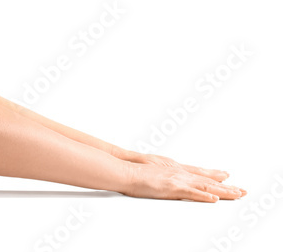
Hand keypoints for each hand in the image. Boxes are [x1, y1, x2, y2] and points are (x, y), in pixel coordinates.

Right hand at [119, 162, 245, 201]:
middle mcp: (179, 172)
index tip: (227, 177)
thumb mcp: (152, 167)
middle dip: (225, 186)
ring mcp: (176, 179)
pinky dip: (203, 195)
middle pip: (207, 179)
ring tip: (236, 195)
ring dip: (222, 191)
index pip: (199, 172)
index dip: (214, 175)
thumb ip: (163, 172)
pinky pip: (191, 193)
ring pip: (204, 186)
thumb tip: (167, 177)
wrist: (124, 169)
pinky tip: (214, 199)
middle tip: (241, 191)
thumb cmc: (134, 169)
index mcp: (175, 169)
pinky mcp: (171, 187)